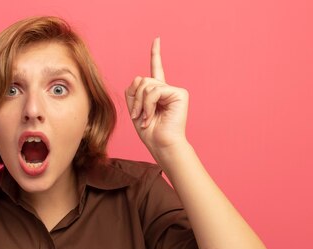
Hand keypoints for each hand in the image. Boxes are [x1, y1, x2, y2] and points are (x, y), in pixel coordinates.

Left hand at [125, 37, 189, 153]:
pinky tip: (150, 117)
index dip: (156, 54)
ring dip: (141, 104)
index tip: (157, 39)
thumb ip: (133, 92)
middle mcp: (167, 89)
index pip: (156, 69)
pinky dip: (148, 105)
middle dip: (135, 98)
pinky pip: (154, 91)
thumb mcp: (135, 110)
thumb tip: (138, 79)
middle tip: (137, 116)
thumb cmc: (149, 132)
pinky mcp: (179, 93)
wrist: (162, 145)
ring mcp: (174, 90)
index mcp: (157, 92)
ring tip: (145, 118)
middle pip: (142, 80)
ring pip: (147, 85)